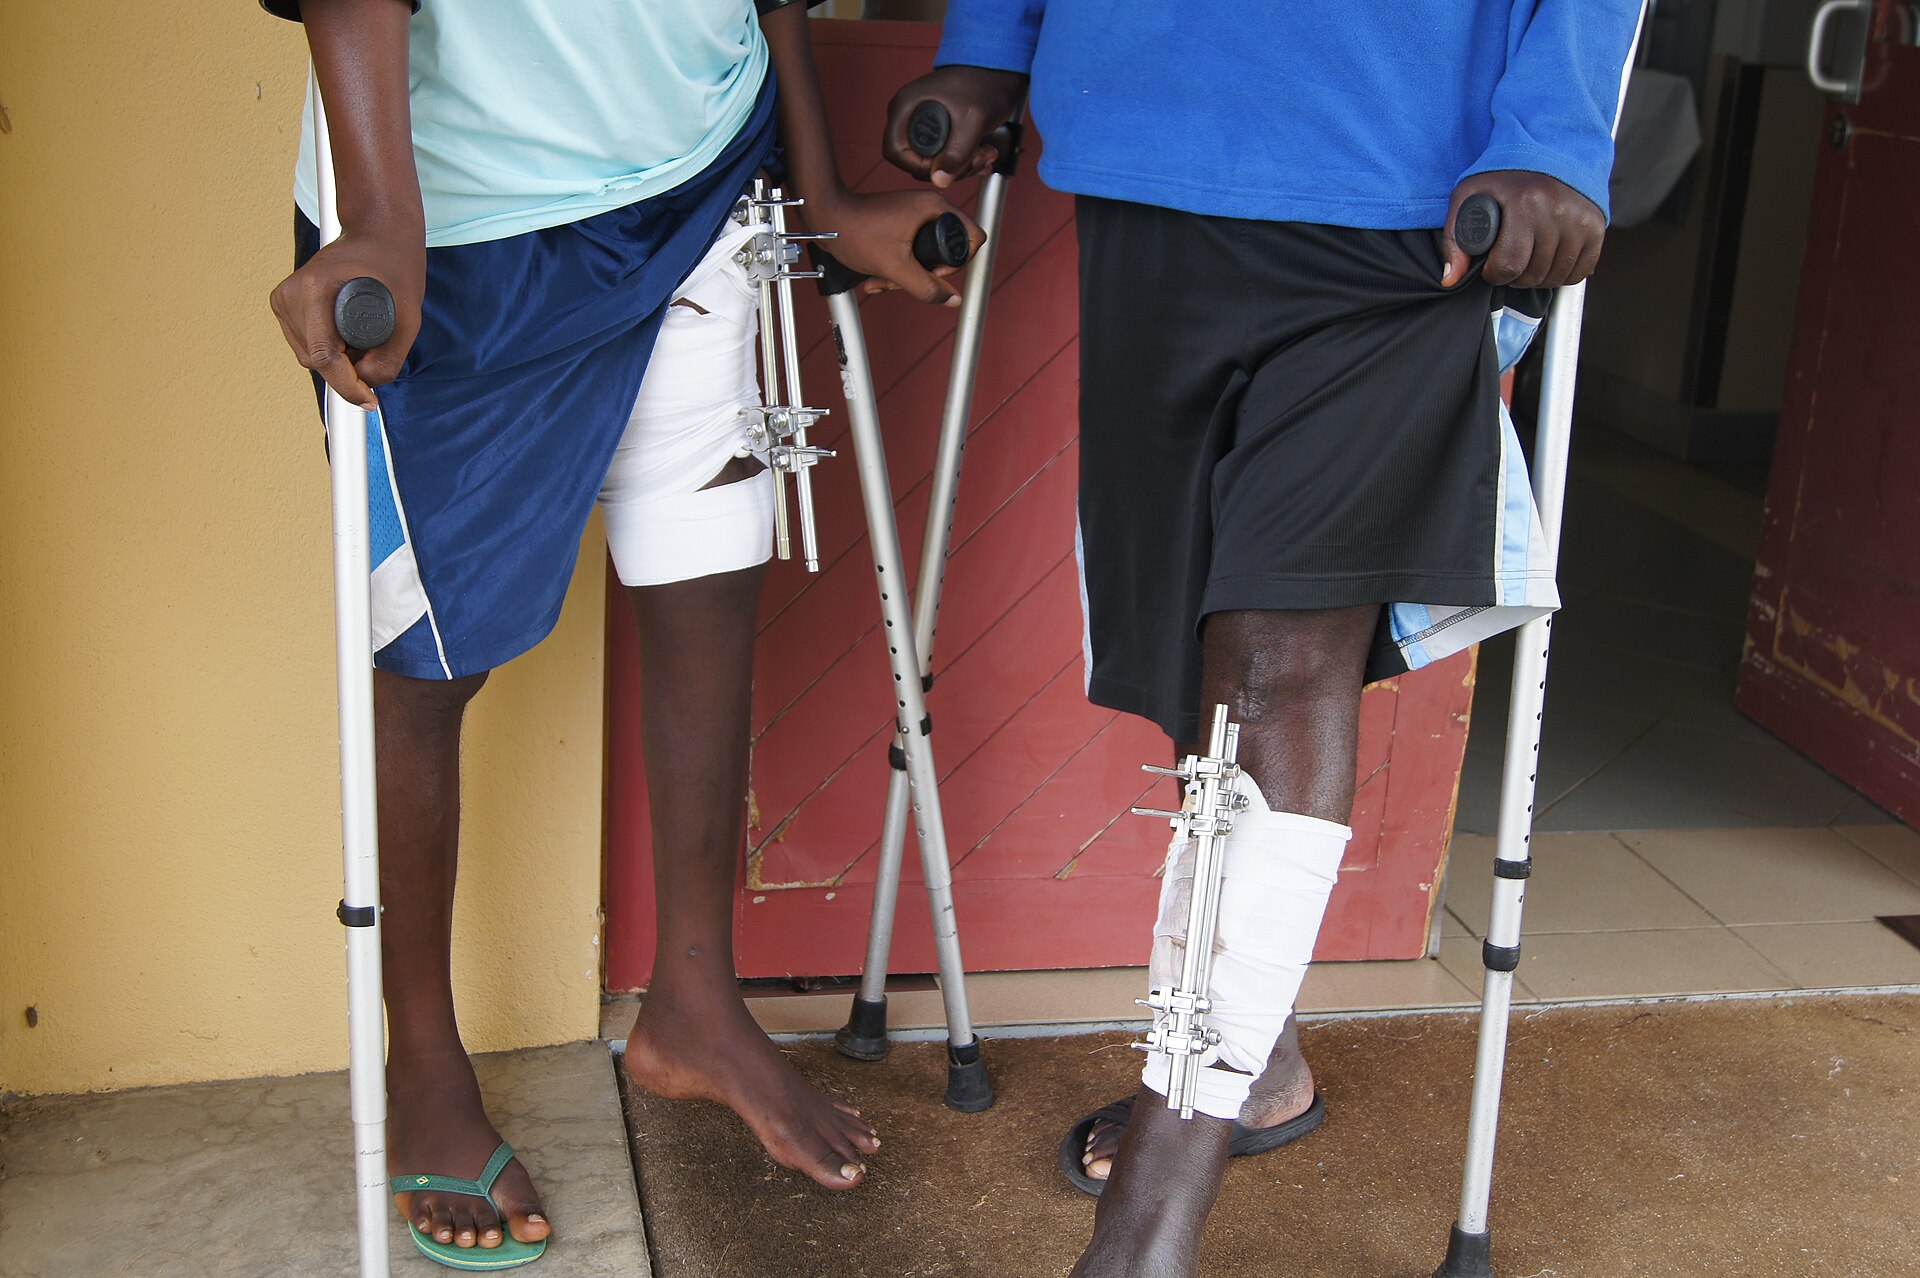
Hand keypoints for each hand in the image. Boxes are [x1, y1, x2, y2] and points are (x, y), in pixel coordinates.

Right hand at [269, 222, 424, 409]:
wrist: (376, 233)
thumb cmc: (394, 266)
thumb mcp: (408, 314)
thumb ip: (392, 356)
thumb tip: (367, 384)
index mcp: (314, 290)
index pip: (324, 356)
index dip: (348, 386)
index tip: (369, 402)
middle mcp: (290, 294)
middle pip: (316, 360)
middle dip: (347, 372)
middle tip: (377, 356)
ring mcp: (282, 299)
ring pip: (309, 356)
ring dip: (336, 361)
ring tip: (363, 337)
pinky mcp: (282, 304)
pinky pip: (305, 345)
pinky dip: (327, 349)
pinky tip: (346, 333)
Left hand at [801, 187, 985, 305]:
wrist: (825, 219)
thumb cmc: (855, 232)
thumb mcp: (895, 267)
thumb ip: (926, 286)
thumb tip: (952, 299)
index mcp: (935, 208)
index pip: (972, 237)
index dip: (959, 263)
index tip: (935, 274)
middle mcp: (929, 206)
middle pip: (948, 249)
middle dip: (925, 274)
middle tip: (904, 280)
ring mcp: (915, 213)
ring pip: (926, 254)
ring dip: (907, 275)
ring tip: (882, 281)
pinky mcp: (902, 222)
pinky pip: (911, 250)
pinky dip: (898, 267)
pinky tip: (878, 277)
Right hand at [882, 66, 1027, 189]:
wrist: (999, 69)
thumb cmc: (984, 82)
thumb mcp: (973, 120)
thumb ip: (957, 152)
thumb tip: (939, 180)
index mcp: (905, 107)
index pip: (895, 152)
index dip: (919, 166)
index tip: (948, 166)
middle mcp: (909, 117)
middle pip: (916, 162)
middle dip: (951, 168)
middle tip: (978, 158)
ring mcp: (922, 125)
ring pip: (933, 164)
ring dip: (963, 167)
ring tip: (987, 153)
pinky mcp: (938, 131)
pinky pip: (944, 157)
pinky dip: (965, 162)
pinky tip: (984, 154)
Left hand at [1440, 171, 1604, 289]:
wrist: (1547, 152)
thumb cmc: (1503, 178)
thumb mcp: (1469, 197)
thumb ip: (1455, 240)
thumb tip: (1451, 280)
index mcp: (1524, 202)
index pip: (1508, 265)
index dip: (1494, 273)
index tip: (1492, 263)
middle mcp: (1557, 210)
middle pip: (1532, 275)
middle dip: (1514, 276)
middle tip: (1509, 259)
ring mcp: (1580, 219)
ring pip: (1555, 277)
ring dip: (1537, 277)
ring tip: (1527, 258)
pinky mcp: (1596, 226)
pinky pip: (1579, 272)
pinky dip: (1561, 274)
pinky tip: (1548, 259)